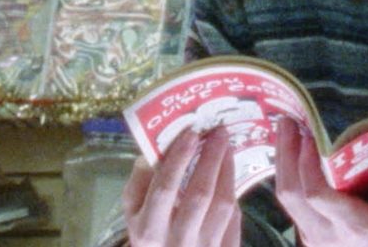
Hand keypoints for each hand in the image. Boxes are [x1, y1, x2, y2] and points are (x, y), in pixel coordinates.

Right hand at [122, 126, 240, 246]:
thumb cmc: (151, 234)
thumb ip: (140, 181)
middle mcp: (177, 241)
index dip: (178, 159)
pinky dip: (233, 192)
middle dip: (211, 158)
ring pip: (222, 205)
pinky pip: (234, 217)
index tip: (191, 133)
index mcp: (148, 230)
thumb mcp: (133, 212)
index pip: (164, 189)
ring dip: (227, 170)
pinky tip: (229, 173)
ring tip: (227, 147)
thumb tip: (155, 150)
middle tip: (219, 132)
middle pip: (199, 194)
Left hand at [273, 120, 367, 246]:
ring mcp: (315, 237)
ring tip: (286, 130)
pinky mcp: (309, 235)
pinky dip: (289, 175)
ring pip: (287, 199)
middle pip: (292, 194)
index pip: (318, 195)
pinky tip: (293, 153)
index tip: (309, 135)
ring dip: (283, 162)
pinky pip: (292, 204)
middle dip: (286, 154)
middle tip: (288, 120)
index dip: (307, 164)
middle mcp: (328, 234)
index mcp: (355, 224)